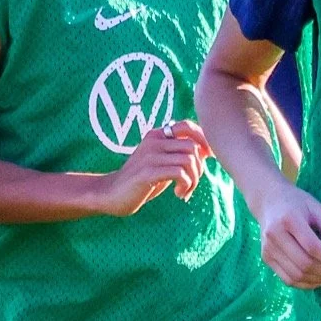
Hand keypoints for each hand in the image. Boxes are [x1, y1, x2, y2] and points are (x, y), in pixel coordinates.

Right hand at [97, 120, 211, 215]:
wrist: (112, 194)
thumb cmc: (143, 180)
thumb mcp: (163, 163)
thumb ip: (180, 155)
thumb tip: (207, 152)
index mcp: (157, 135)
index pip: (188, 127)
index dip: (204, 141)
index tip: (208, 158)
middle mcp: (154, 140)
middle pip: (193, 147)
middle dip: (199, 169)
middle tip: (191, 183)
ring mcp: (150, 155)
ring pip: (189, 161)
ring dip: (193, 180)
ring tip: (184, 190)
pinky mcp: (148, 172)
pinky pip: (180, 173)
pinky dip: (185, 185)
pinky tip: (178, 194)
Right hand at [257, 182, 320, 287]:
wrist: (269, 201)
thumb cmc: (297, 203)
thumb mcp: (318, 209)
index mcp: (289, 220)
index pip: (312, 247)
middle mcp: (275, 236)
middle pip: (304, 264)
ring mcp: (268, 249)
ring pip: (296, 275)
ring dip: (317, 280)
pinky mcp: (266, 258)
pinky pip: (287, 279)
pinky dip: (305, 284)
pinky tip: (318, 280)